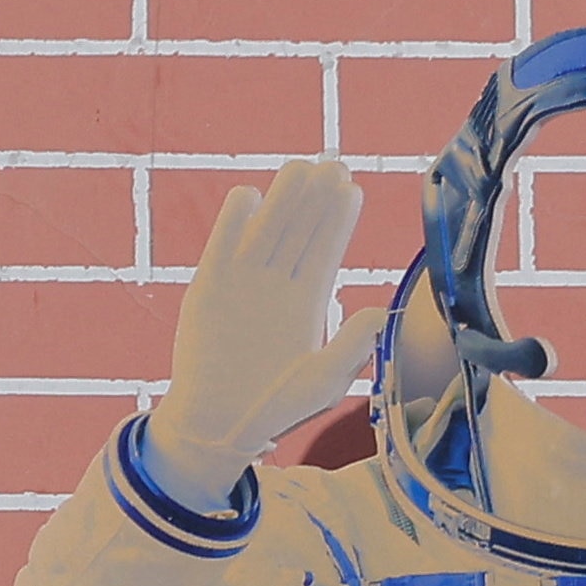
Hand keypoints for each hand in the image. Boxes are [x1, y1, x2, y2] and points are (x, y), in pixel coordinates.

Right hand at [149, 159, 384, 510]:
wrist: (221, 422)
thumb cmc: (278, 408)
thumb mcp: (323, 382)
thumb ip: (350, 349)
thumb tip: (377, 313)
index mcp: (309, 304)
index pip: (327, 252)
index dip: (339, 220)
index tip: (353, 188)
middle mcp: (278, 287)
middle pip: (300, 232)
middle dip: (316, 199)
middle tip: (333, 163)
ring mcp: (242, 284)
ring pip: (265, 231)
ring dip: (282, 200)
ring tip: (300, 167)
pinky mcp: (208, 288)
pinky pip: (222, 248)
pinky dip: (232, 223)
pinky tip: (247, 196)